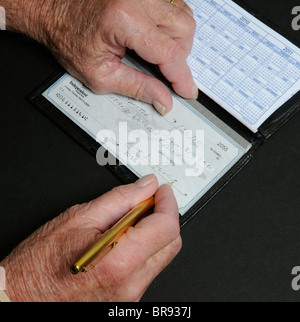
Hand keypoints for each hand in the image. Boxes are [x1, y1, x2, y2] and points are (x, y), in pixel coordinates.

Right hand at [0, 175, 181, 301]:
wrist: (22, 297)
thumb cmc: (40, 263)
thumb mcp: (80, 218)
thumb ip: (121, 199)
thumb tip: (145, 186)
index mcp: (119, 261)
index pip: (166, 227)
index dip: (168, 203)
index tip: (162, 191)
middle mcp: (129, 284)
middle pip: (171, 243)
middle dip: (166, 216)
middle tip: (150, 200)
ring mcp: (130, 295)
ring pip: (162, 257)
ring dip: (155, 232)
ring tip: (133, 219)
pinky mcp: (126, 300)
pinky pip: (148, 269)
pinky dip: (145, 248)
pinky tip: (127, 238)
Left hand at [3, 0, 196, 114]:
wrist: (53, 11)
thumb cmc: (69, 39)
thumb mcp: (100, 75)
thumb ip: (137, 88)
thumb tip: (162, 99)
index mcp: (123, 19)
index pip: (168, 52)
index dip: (182, 76)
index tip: (187, 90)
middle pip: (183, 31)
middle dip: (180, 58)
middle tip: (165, 73)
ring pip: (183, 16)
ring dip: (178, 42)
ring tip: (158, 55)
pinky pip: (174, 5)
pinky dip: (173, 26)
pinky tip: (158, 38)